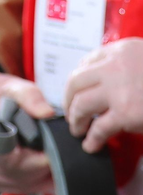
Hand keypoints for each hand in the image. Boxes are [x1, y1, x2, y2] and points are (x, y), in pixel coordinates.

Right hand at [0, 71, 53, 193]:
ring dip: (38, 176)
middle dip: (45, 167)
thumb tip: (48, 113)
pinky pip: (12, 188)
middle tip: (55, 149)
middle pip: (21, 178)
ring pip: (19, 186)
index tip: (56, 148)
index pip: (15, 163)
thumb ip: (31, 97)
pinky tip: (32, 163)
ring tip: (43, 154)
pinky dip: (28, 180)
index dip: (42, 159)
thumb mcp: (12, 86)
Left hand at [63, 38, 142, 152]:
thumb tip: (101, 82)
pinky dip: (91, 139)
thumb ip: (126, 66)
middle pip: (75, 82)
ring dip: (75, 120)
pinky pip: (98, 128)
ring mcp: (120, 89)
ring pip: (80, 105)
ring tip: (78, 130)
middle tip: (71, 115)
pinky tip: (91, 145)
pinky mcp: (126, 113)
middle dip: (68, 101)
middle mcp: (116, 65)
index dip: (79, 81)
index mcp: (123, 49)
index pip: (87, 61)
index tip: (76, 93)